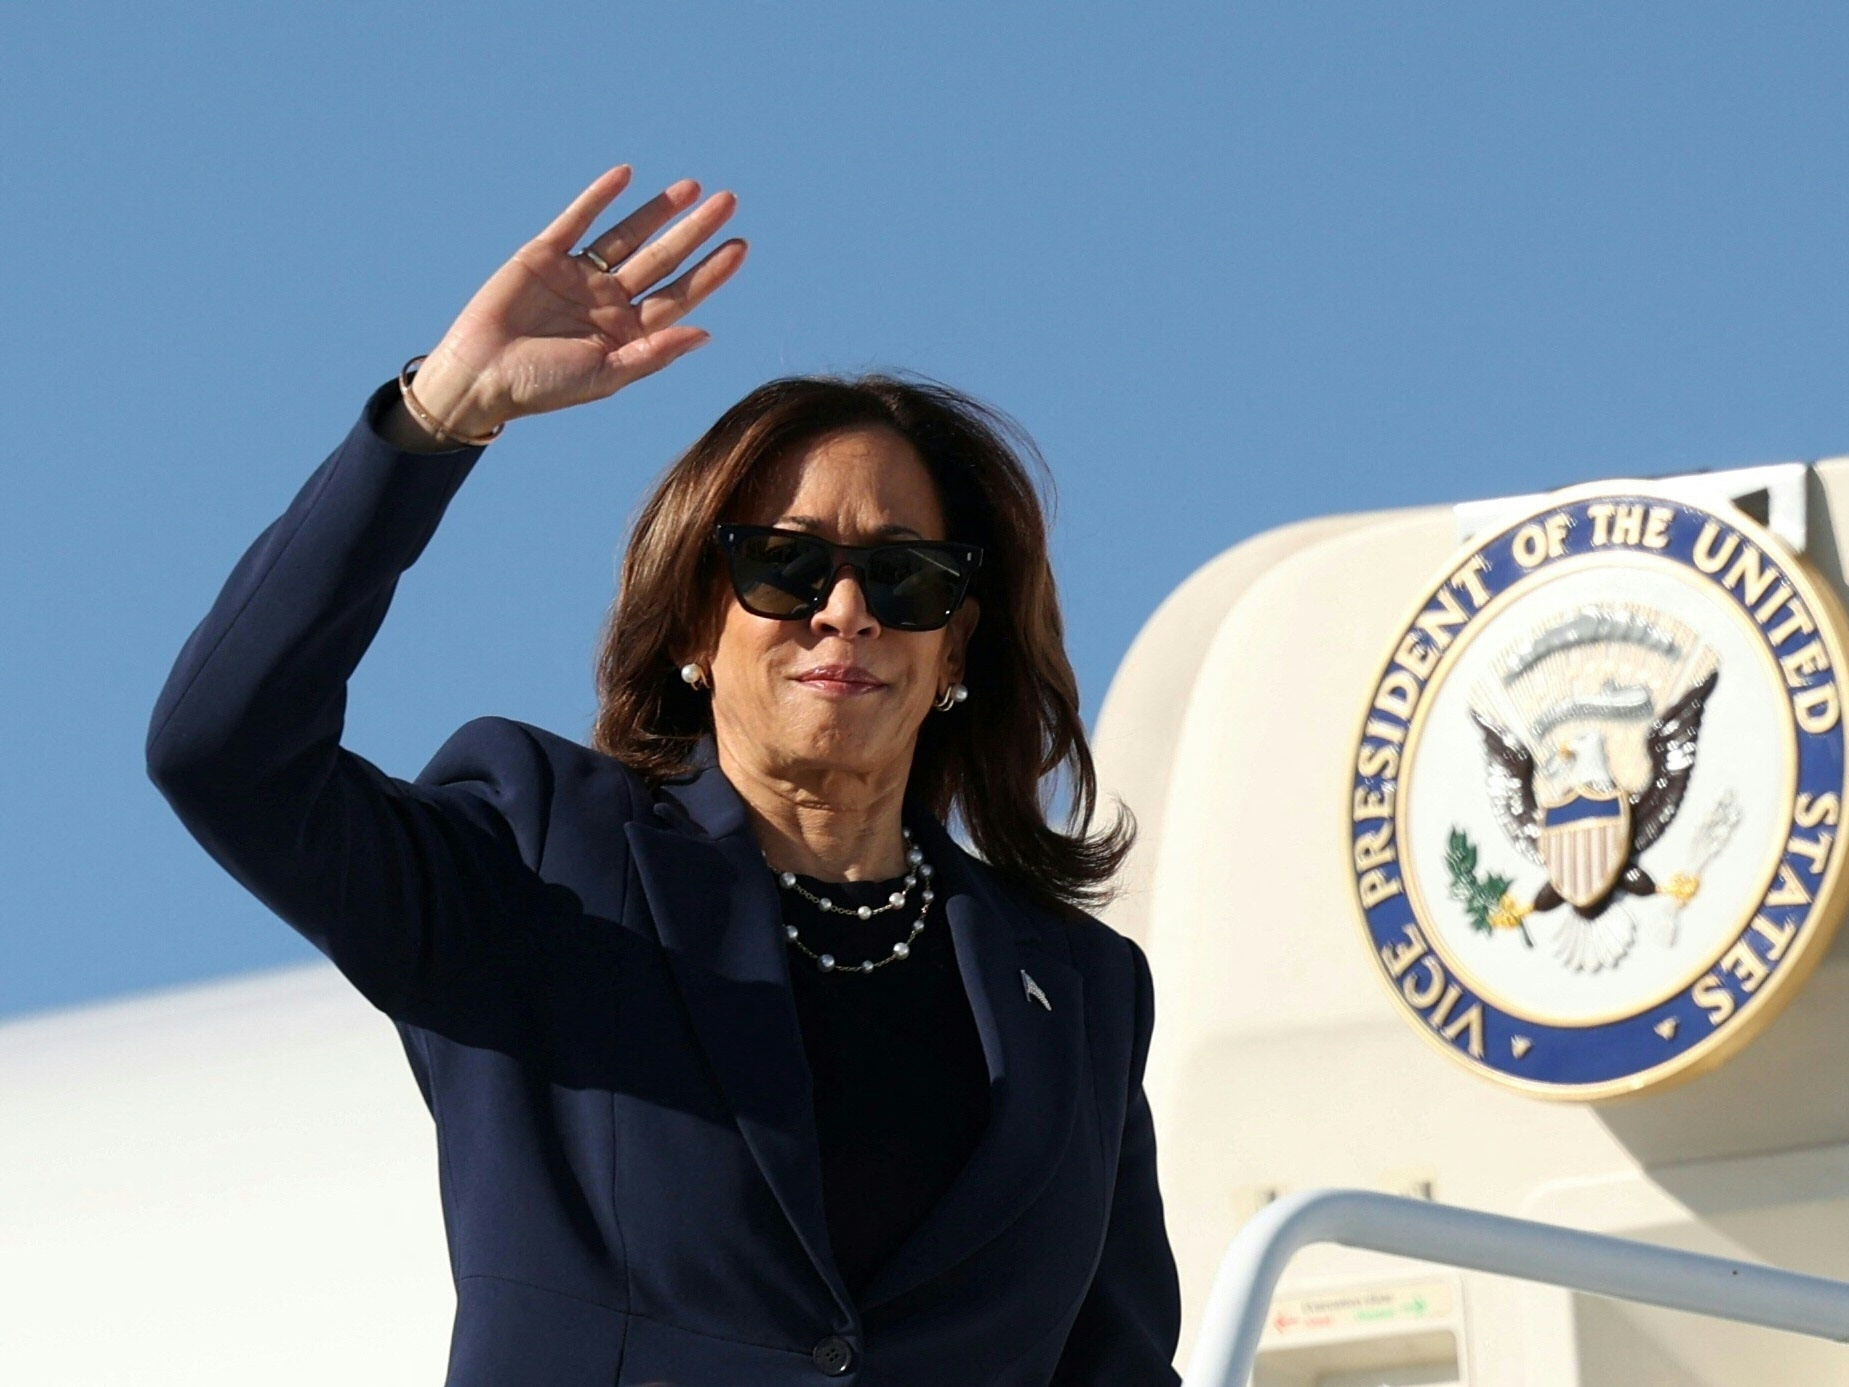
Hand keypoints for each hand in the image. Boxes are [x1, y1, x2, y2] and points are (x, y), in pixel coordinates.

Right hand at [404, 166, 746, 437]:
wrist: (480, 376)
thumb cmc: (543, 388)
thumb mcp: (604, 375)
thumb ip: (652, 355)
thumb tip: (705, 333)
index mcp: (628, 332)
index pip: (680, 296)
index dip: (711, 271)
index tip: (741, 247)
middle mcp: (609, 300)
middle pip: (663, 259)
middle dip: (695, 231)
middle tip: (729, 202)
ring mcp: (579, 275)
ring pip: (628, 235)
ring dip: (658, 211)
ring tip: (693, 188)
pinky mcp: (543, 255)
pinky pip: (578, 220)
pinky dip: (599, 198)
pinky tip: (626, 176)